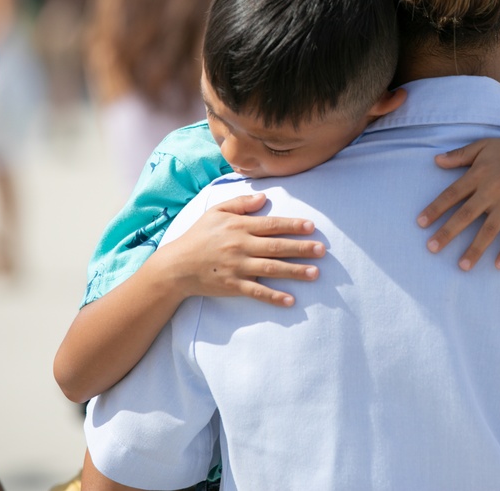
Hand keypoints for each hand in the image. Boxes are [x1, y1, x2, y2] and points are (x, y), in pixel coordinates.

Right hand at [160, 193, 324, 305]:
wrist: (176, 266)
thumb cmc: (199, 236)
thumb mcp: (216, 213)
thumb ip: (240, 204)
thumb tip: (264, 198)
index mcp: (239, 227)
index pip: (271, 225)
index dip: (292, 226)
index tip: (311, 227)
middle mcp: (240, 246)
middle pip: (276, 247)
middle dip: (301, 248)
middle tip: (322, 250)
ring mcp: (237, 267)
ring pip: (271, 269)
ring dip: (294, 271)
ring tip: (315, 273)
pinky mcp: (233, 286)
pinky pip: (257, 292)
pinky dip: (274, 297)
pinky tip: (291, 300)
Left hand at [417, 135, 499, 270]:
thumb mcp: (484, 146)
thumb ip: (460, 155)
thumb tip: (435, 160)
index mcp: (478, 175)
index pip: (452, 194)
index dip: (435, 209)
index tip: (420, 224)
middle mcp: (491, 191)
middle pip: (465, 215)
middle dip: (447, 232)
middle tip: (431, 248)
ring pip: (489, 230)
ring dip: (475, 249)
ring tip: (462, 266)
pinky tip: (499, 265)